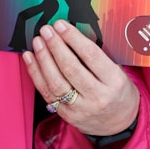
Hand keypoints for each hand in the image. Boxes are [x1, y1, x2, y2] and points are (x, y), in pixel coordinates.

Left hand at [23, 21, 139, 136]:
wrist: (119, 123)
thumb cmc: (118, 91)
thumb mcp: (118, 72)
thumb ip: (98, 57)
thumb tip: (71, 35)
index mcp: (114, 82)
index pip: (90, 55)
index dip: (73, 38)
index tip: (61, 25)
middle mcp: (97, 97)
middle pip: (70, 68)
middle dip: (55, 46)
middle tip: (46, 30)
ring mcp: (80, 109)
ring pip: (56, 82)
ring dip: (43, 59)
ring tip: (38, 42)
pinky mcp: (67, 116)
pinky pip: (47, 93)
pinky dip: (36, 74)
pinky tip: (31, 59)